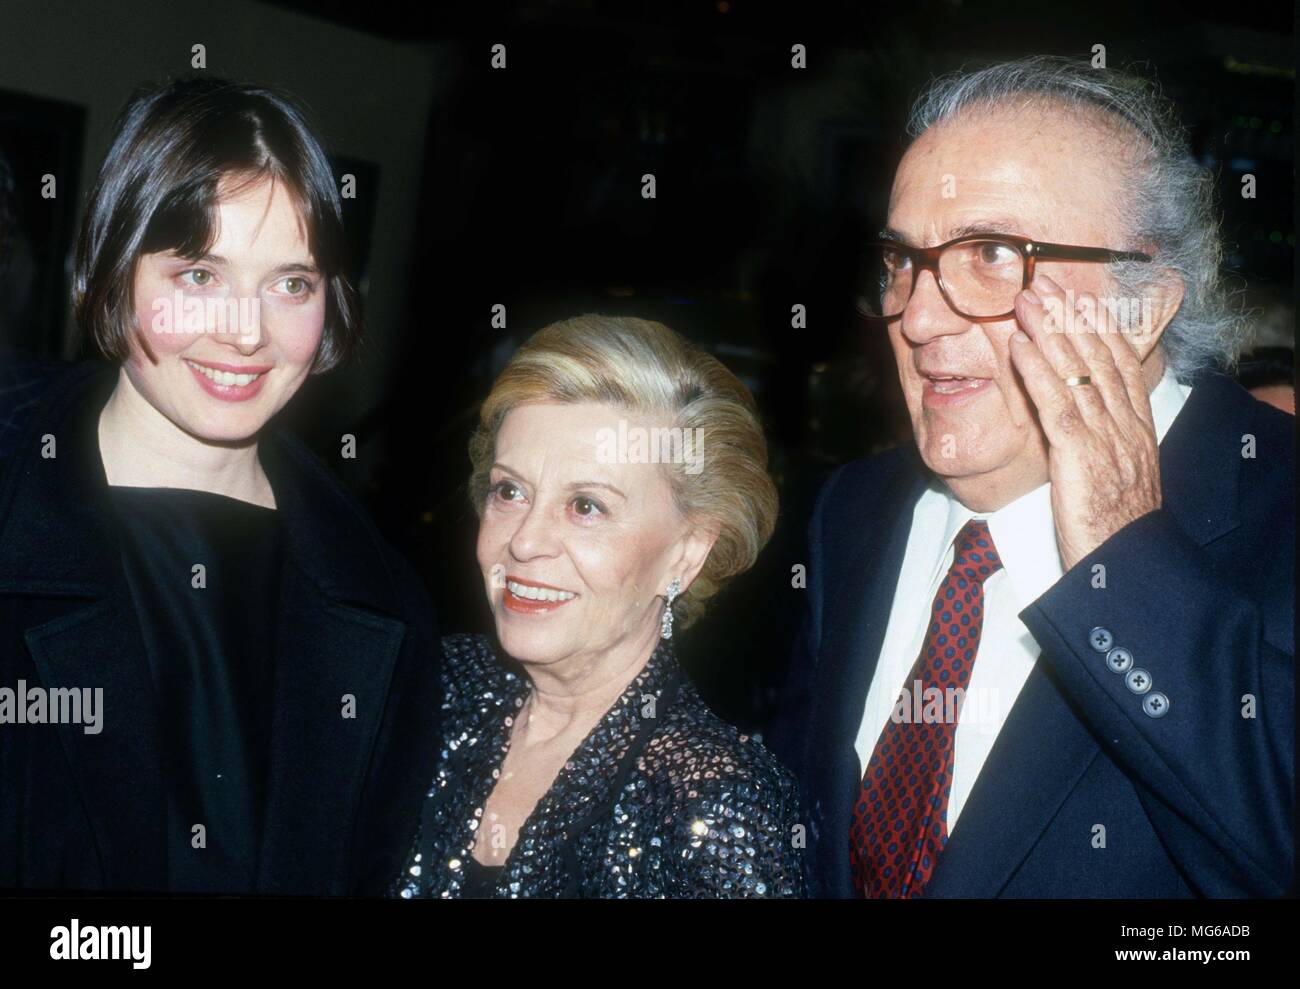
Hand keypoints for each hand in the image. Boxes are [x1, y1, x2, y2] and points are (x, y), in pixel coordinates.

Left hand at [1008, 273, 1161, 569]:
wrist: (1125, 567)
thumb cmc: (1115, 531)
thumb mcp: (1117, 479)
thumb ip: (1102, 446)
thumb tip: (1079, 428)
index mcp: (1137, 428)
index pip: (1121, 363)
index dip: (1098, 326)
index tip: (1078, 297)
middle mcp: (1125, 426)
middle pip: (1098, 357)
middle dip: (1070, 315)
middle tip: (1044, 282)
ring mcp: (1105, 438)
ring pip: (1077, 372)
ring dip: (1049, 331)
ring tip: (1025, 299)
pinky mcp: (1080, 456)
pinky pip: (1056, 404)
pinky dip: (1038, 371)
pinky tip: (1021, 346)